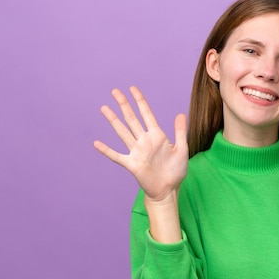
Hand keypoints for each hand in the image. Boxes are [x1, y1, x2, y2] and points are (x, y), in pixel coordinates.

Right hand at [93, 86, 188, 200]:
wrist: (169, 190)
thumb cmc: (176, 171)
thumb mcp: (182, 149)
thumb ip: (180, 132)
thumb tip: (181, 113)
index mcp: (157, 136)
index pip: (147, 114)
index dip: (140, 101)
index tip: (132, 88)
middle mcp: (144, 141)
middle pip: (132, 119)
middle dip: (124, 104)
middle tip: (115, 91)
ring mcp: (136, 152)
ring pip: (123, 132)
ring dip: (113, 120)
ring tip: (104, 108)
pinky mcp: (132, 164)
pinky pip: (117, 156)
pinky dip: (107, 150)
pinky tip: (96, 143)